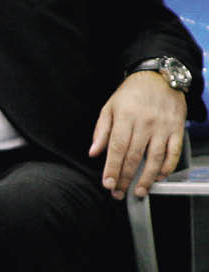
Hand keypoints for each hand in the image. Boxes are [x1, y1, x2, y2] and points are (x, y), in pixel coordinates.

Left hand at [89, 70, 185, 198]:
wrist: (159, 78)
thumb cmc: (131, 93)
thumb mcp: (110, 107)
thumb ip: (101, 131)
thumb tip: (94, 152)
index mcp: (125, 117)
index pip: (117, 148)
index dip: (112, 168)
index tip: (108, 183)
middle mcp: (145, 123)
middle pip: (134, 156)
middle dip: (125, 178)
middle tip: (119, 193)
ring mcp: (163, 127)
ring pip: (155, 158)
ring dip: (147, 178)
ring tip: (138, 191)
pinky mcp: (177, 129)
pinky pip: (173, 152)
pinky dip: (168, 167)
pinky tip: (159, 177)